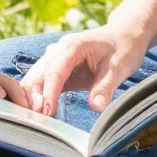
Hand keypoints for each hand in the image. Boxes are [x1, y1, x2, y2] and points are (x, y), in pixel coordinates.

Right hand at [24, 23, 149, 118]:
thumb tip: (96, 107)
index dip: (48, 93)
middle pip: (38, 75)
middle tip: (36, 120)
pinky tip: (38, 113)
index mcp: (72, 47)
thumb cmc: (123, 48)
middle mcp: (59, 50)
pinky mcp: (58, 69)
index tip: (46, 113)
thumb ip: (105, 87)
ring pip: (35, 78)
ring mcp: (56, 58)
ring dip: (31, 98)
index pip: (54, 72)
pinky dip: (37, 96)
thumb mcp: (119, 68)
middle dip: (34, 97)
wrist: (124, 35)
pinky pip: (42, 82)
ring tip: (35, 119)